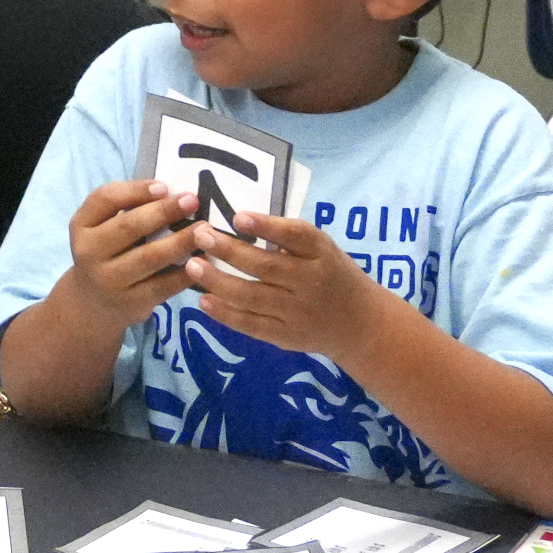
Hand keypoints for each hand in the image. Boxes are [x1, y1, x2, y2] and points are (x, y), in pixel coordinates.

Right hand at [57, 179, 207, 327]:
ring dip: (180, 241)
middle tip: (192, 200)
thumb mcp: (101, 228)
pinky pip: (163, 285)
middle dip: (164, 211)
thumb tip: (172, 192)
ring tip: (204, 230)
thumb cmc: (107, 252)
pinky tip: (204, 260)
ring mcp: (109, 280)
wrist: (93, 303)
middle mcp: (90, 252)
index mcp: (82, 225)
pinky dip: (186, 272)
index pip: (105, 199)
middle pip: (129, 226)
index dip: (135, 190)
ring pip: (149, 257)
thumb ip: (127, 209)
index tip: (164, 185)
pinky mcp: (130, 303)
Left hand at [184, 209, 399, 365]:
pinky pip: (251, 324)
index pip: (297, 236)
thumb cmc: (334, 275)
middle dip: (229, 250)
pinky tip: (204, 301)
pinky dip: (225, 314)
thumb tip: (241, 221)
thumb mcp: (324, 250)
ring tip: (192, 266)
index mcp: (322, 254)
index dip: (267, 226)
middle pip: (266, 266)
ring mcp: (297, 312)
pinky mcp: (286, 336)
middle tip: (199, 235)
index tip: (238, 216)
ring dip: (218, 281)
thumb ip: (291, 238)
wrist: (360, 324)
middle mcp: (310, 283)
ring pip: (252, 297)